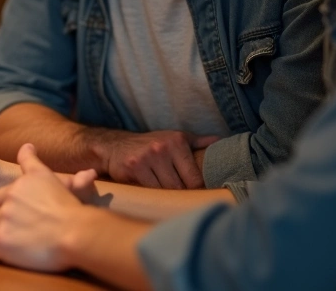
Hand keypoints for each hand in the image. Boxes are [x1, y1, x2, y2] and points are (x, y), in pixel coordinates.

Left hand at [0, 144, 88, 271]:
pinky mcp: (0, 241)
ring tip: (25, 241)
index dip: (6, 207)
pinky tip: (20, 251)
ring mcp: (3, 219)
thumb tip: (27, 146)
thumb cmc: (67, 208)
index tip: (22, 216)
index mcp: (17, 185)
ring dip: (3, 234)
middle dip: (1, 219)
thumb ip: (31, 161)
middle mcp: (8, 198)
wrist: (76, 233)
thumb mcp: (47, 177)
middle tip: (21, 229)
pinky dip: (3, 249)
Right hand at [98, 130, 218, 188]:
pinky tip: (150, 192)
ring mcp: (146, 158)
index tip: (195, 193)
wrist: (115, 147)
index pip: (195, 177)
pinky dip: (152, 194)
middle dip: (181, 194)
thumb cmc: (150, 145)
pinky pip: (150, 191)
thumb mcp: (174, 138)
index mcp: (177, 142)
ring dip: (166, 196)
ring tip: (166, 195)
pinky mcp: (133, 169)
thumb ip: (197, 142)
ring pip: (165, 190)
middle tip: (180, 197)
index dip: (196, 189)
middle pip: (181, 186)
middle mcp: (162, 148)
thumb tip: (220, 141)